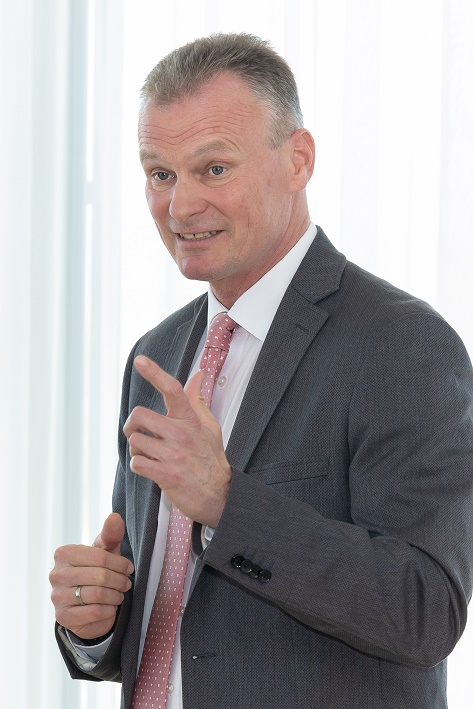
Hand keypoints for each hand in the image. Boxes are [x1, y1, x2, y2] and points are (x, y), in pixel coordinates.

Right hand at [50, 513, 133, 639]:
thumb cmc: (96, 570)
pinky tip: (110, 607)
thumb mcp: (105, 551)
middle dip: (120, 581)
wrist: (84, 604)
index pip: (100, 557)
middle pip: (100, 577)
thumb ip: (111, 534)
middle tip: (126, 583)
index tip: (129, 568)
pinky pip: (95, 613)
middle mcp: (57, 574)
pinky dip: (109, 611)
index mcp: (64, 554)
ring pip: (98, 595)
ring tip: (119, 594)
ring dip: (116, 596)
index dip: (120, 564)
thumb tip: (115, 517)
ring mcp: (57, 596)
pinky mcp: (63, 617)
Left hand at [124, 355, 231, 526]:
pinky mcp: (166, 475)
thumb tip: (197, 375)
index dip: (155, 372)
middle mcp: (181, 434)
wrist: (219, 495)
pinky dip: (138, 466)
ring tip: (149, 455)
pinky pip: (136, 462)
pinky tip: (150, 468)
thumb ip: (197, 400)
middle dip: (132, 425)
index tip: (140, 361)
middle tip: (139, 433)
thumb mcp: (209, 426)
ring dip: (136, 449)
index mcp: (190, 420)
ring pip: (135, 441)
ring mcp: (174, 454)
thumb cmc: (211, 459)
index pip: (172, 389)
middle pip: (139, 415)